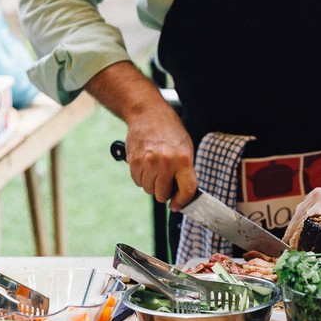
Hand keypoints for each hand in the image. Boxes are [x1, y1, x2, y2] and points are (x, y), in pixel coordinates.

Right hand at [86, 61, 198, 209]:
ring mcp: (148, 162)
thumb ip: (185, 173)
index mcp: (183, 160)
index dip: (182, 202)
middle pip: (162, 195)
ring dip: (152, 184)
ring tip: (156, 169)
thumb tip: (181, 197)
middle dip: (164, 192)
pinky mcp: (134, 161)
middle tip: (166, 180)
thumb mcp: (186, 149)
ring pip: (149, 190)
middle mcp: (166, 162)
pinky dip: (142, 177)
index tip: (177, 205)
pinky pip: (138, 181)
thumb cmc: (170, 133)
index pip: (186, 191)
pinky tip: (147, 165)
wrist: (148, 114)